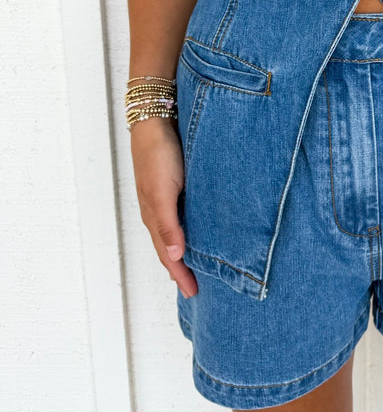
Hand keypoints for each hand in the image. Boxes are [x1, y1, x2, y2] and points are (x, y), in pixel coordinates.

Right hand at [130, 117, 197, 299]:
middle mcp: (159, 209)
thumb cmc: (159, 153)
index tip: (194, 293)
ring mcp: (166, 196)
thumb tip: (174, 256)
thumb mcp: (163, 190)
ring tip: (198, 265)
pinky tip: (198, 228)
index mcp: (155, 215)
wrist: (156, 117)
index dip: (180, 275)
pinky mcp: (176, 183)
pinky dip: (189, 229)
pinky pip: (182, 214)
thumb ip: (168, 223)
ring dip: (185, 250)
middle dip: (181, 268)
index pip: (168, 254)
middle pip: (170, 246)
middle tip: (196, 287)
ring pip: (176, 231)